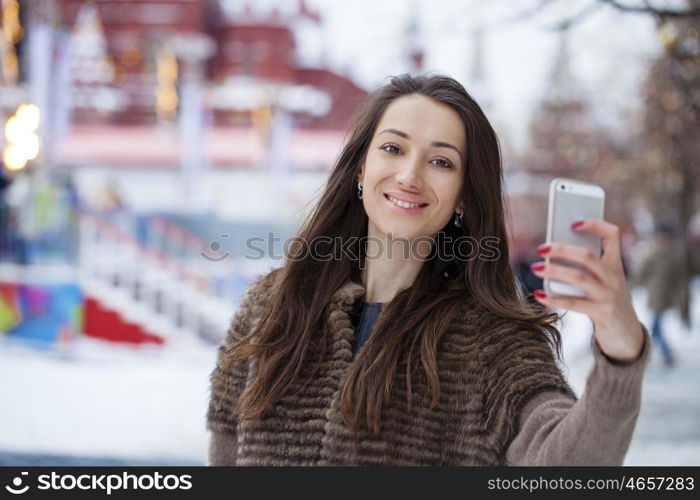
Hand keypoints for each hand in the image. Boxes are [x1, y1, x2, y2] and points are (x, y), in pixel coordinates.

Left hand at [530, 219, 643, 362]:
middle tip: (541, 248)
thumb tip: (551, 253)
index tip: (574, 223)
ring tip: (536, 267)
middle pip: (588, 256)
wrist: (627, 335)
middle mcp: (614, 277)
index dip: (595, 225)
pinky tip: (539, 294)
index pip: (613, 235)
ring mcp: (609, 296)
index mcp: (615, 264)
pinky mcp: (602, 313)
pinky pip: (574, 303)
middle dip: (563, 249)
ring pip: (580, 277)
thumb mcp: (602, 282)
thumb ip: (584, 268)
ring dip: (555, 270)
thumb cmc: (605, 301)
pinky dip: (554, 298)